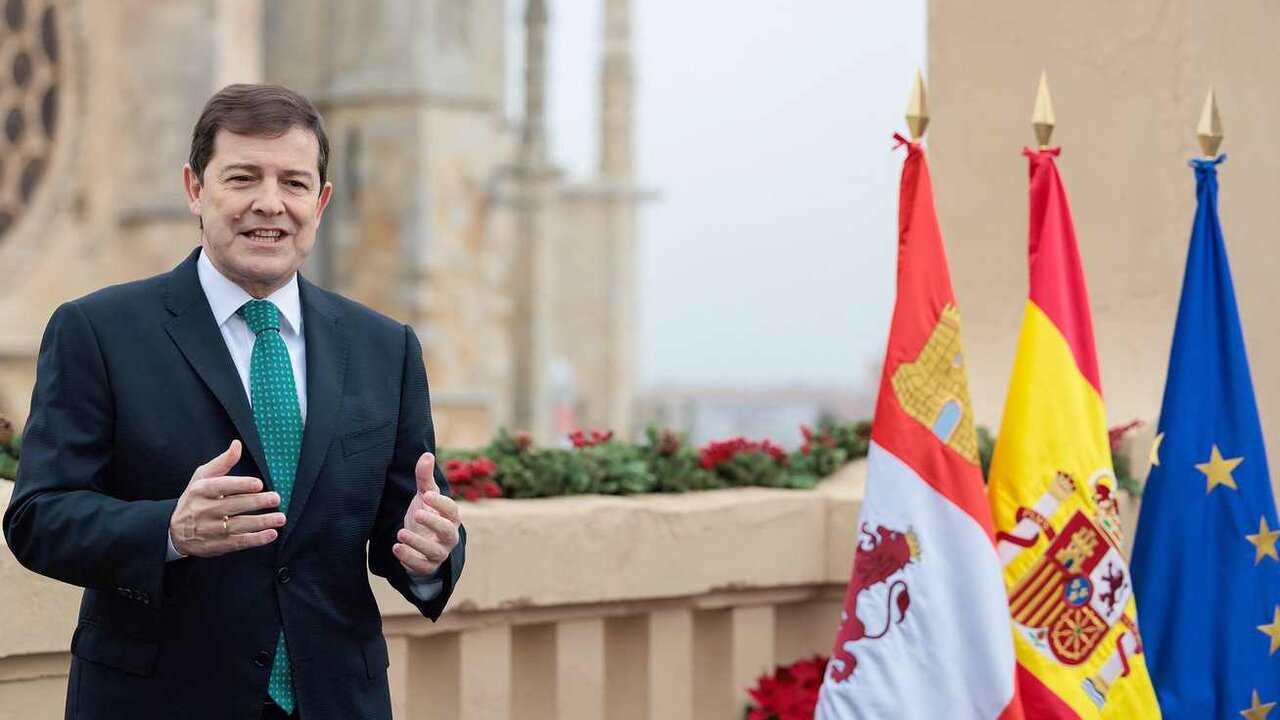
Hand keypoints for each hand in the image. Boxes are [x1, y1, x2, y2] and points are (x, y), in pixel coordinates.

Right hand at [169, 440, 285, 556]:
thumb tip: (237, 445)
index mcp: (201, 490)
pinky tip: (271, 534)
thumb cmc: (194, 499)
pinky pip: (239, 542)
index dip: (240, 485)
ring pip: (238, 525)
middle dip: (256, 502)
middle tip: (276, 498)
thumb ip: (222, 462)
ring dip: (261, 522)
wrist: (174, 531)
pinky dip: (256, 539)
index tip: (259, 484)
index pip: (221, 487)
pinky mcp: (217, 545)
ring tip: (280, 518)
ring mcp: (211, 529)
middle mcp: (204, 510)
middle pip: (233, 506)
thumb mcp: (202, 477)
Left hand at [393, 452, 460, 575]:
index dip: (440, 503)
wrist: (420, 543)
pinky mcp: (428, 566)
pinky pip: (422, 566)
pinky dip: (409, 559)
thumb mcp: (424, 496)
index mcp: (450, 517)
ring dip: (418, 543)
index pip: (451, 510)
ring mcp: (439, 552)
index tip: (426, 495)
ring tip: (401, 533)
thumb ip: (425, 477)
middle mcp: (449, 536)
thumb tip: (426, 454)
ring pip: (435, 551)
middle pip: (448, 531)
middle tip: (417, 513)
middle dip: (433, 523)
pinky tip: (396, 548)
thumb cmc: (426, 515)